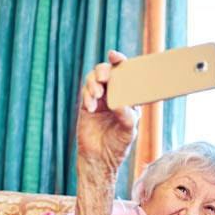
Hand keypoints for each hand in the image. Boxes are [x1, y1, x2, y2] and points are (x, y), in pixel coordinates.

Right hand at [77, 49, 138, 173]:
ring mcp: (100, 100)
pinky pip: (86, 93)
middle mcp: (114, 95)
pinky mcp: (87, 105)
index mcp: (129, 98)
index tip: (114, 56)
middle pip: (107, 72)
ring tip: (97, 95)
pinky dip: (88, 96)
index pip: (126, 75)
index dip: (120, 62)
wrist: (100, 159)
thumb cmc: (118, 145)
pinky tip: (92, 107)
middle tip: (105, 77)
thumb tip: (119, 102)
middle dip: (104, 70)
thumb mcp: (128, 131)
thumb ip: (126, 115)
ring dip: (94, 83)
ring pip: (94, 79)